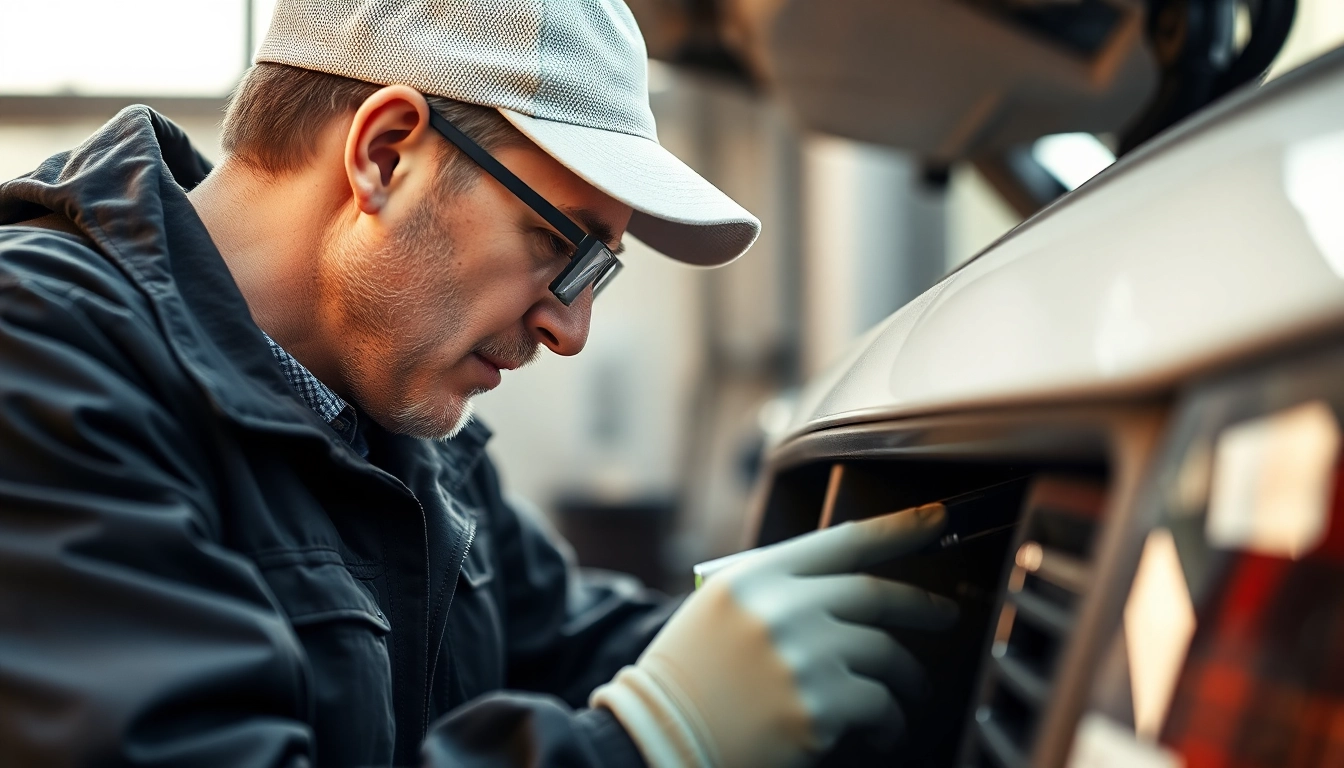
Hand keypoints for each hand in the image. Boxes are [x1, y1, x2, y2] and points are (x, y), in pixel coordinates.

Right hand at [590, 504, 957, 767]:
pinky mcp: (819, 707)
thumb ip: (776, 592)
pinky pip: (880, 706)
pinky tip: (881, 730)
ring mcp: (804, 656)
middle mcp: (783, 608)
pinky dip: (888, 720)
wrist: (657, 737)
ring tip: (908, 692)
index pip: (842, 541)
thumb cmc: (687, 680)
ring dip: (906, 676)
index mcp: (756, 577)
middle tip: (945, 615)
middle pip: (876, 597)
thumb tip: (843, 595)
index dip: (898, 528)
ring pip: (886, 655)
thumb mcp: (719, 612)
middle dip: (922, 607)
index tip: (936, 520)